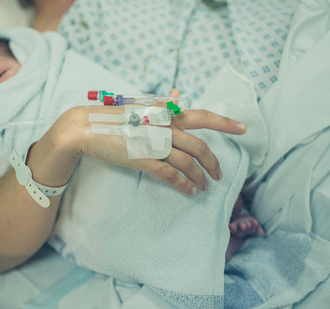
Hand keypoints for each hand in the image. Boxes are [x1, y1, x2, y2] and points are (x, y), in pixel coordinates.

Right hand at [49, 90, 246, 194]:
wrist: (86, 127)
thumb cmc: (114, 117)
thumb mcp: (140, 107)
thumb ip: (162, 105)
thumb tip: (178, 95)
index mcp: (166, 113)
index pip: (202, 115)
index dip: (225, 123)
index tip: (244, 129)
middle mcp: (165, 127)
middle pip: (200, 147)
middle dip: (214, 163)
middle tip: (219, 174)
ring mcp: (155, 144)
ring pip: (188, 164)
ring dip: (200, 177)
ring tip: (205, 187)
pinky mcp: (144, 160)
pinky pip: (171, 176)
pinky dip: (184, 185)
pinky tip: (190, 191)